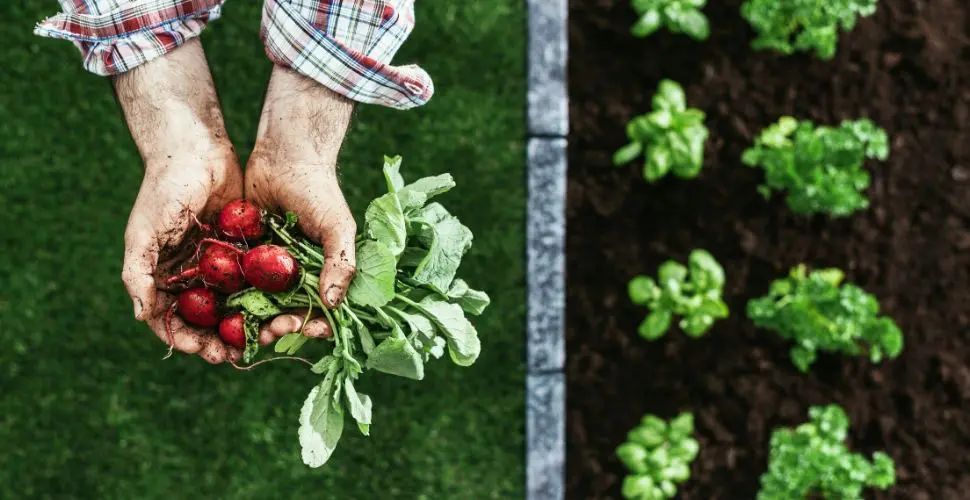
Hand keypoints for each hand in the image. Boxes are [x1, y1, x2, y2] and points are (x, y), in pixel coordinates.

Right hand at [115, 39, 243, 363]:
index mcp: (163, 277)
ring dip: (246, 324)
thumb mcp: (143, 233)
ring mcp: (219, 264)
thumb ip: (137, 273)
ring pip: (234, 305)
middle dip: (220, 340)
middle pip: (206, 321)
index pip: (172, 321)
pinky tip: (281, 309)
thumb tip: (141, 316)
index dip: (187, 340)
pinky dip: (266, 297)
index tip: (206, 352)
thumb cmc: (162, 191)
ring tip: (262, 338)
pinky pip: (256, 280)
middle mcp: (192, 276)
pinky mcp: (245, 250)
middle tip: (237, 355)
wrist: (195, 150)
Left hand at [246, 66, 357, 311]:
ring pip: (257, 305)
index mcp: (321, 274)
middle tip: (268, 332)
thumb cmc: (319, 190)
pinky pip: (234, 283)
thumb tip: (333, 304)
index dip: (313, 326)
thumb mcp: (337, 226)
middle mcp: (294, 277)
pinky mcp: (242, 256)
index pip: (321, 311)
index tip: (304, 328)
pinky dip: (227, 298)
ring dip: (250, 321)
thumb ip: (340, 263)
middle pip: (286, 314)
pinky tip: (219, 309)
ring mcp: (267, 269)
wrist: (285, 155)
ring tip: (241, 330)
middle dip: (278, 328)